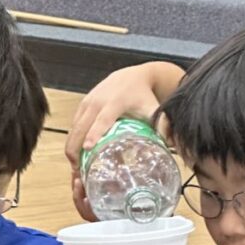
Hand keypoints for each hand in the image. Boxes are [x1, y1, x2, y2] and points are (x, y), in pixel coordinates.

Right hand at [65, 61, 182, 219]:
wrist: (133, 76)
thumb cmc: (143, 96)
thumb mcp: (153, 108)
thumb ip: (162, 125)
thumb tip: (172, 146)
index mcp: (115, 102)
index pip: (102, 120)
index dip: (94, 134)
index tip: (88, 149)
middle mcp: (98, 100)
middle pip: (81, 125)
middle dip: (75, 146)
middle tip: (76, 168)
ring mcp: (88, 101)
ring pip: (75, 126)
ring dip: (71, 145)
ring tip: (74, 166)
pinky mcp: (83, 103)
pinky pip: (74, 123)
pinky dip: (73, 138)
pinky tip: (75, 154)